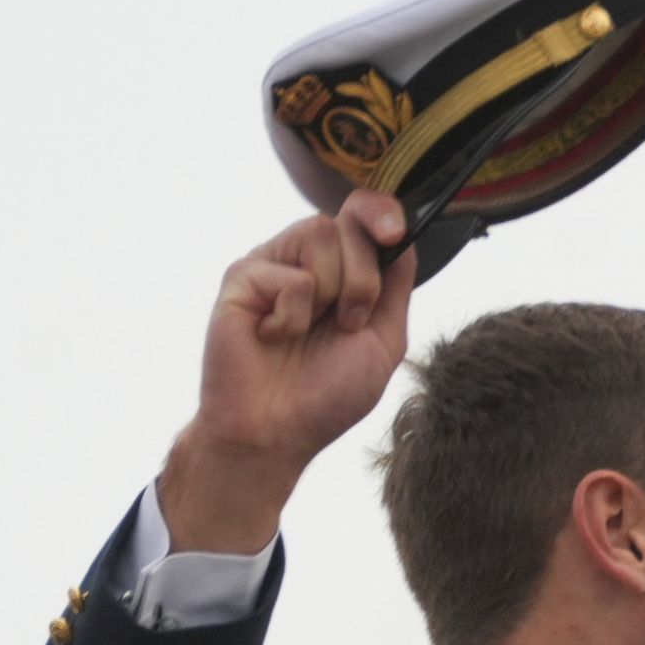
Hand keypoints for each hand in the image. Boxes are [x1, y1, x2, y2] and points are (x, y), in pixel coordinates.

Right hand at [157, 191, 420, 555]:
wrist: (276, 434)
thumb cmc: (326, 395)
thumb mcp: (383, 341)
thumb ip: (397, 286)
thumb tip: (403, 236)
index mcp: (340, 269)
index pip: (362, 214)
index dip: (381, 211)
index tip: (394, 233)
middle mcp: (303, 259)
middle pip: (349, 223)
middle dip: (363, 279)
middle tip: (345, 325)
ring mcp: (271, 264)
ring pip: (319, 232)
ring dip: (331, 293)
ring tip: (306, 333)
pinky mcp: (241, 278)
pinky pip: (289, 275)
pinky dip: (293, 317)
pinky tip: (273, 338)